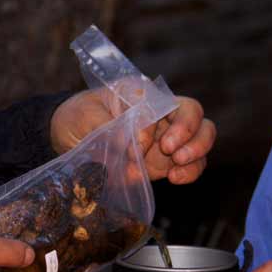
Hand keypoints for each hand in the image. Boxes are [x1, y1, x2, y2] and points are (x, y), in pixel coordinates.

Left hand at [51, 90, 214, 183]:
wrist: (69, 138)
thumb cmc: (78, 117)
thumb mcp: (84, 116)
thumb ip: (108, 127)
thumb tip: (133, 144)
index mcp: (139, 93)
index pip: (160, 101)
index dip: (154, 124)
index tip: (136, 144)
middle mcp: (159, 111)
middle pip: (192, 111)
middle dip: (189, 131)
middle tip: (171, 151)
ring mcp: (167, 135)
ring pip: (202, 135)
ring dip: (197, 152)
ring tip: (176, 168)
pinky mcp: (167, 159)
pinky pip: (192, 163)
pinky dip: (190, 171)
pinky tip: (175, 178)